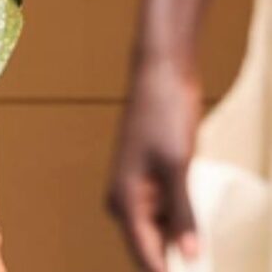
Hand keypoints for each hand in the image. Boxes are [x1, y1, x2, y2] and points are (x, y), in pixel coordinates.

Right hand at [107, 58, 201, 271]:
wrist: (160, 78)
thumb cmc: (163, 116)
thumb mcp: (178, 167)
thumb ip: (182, 213)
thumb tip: (189, 255)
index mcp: (125, 200)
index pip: (145, 255)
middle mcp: (126, 201)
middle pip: (148, 249)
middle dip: (172, 266)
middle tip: (204, 270)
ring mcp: (138, 193)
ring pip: (158, 235)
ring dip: (179, 250)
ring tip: (205, 263)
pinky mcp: (152, 184)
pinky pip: (165, 218)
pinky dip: (182, 230)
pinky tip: (201, 239)